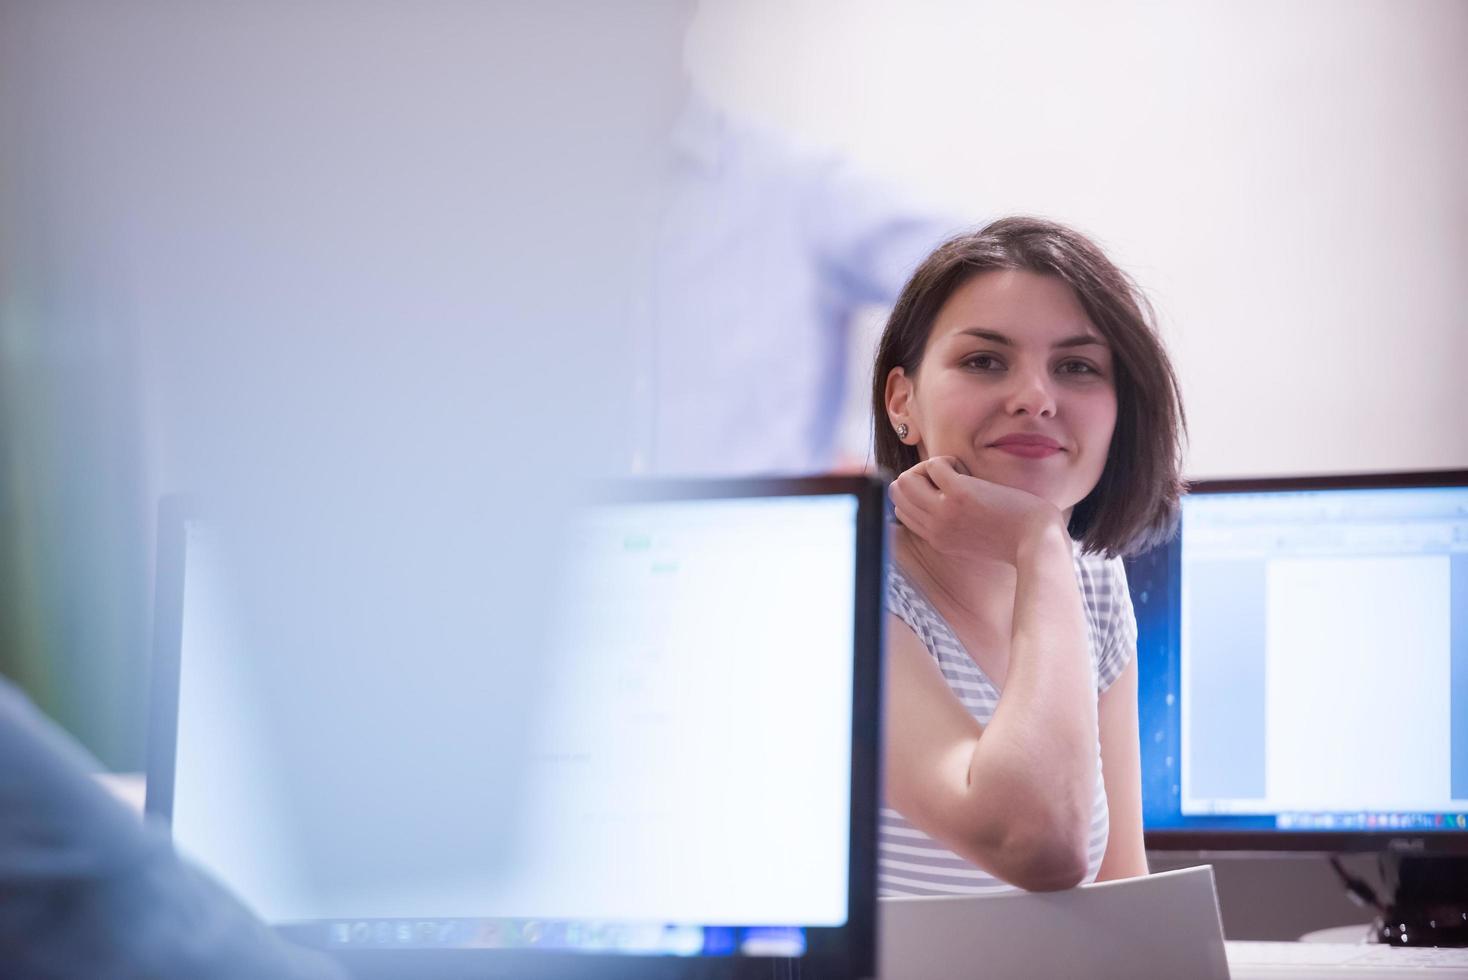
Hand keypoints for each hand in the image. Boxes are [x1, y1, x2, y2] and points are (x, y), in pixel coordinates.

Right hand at [889, 456, 1065, 566]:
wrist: (1036, 542)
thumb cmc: (1014, 536)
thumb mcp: (975, 539)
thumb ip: (954, 525)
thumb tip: (943, 493)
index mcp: (936, 540)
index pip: (901, 511)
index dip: (917, 493)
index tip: (944, 491)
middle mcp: (934, 528)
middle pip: (897, 493)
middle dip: (918, 477)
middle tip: (947, 478)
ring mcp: (943, 512)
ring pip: (905, 479)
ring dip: (927, 468)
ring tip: (954, 473)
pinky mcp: (959, 495)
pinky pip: (933, 465)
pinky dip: (946, 460)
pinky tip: (966, 470)